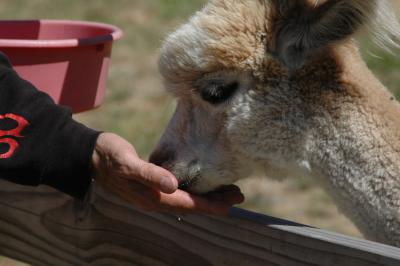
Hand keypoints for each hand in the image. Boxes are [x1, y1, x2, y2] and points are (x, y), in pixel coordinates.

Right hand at [92, 133, 243, 214]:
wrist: (91, 155)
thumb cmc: (109, 157)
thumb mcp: (127, 163)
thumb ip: (149, 174)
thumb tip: (173, 186)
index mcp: (151, 198)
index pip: (187, 204)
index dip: (209, 205)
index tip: (230, 203)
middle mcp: (154, 200)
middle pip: (191, 204)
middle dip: (214, 202)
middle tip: (238, 194)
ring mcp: (153, 194)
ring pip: (186, 199)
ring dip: (206, 196)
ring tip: (226, 190)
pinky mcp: (153, 186)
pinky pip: (179, 192)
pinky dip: (194, 189)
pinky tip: (201, 182)